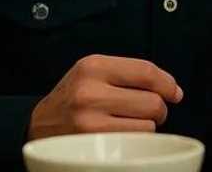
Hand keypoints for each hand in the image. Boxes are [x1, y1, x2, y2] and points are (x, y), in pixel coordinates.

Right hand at [28, 54, 183, 140]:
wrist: (37, 126)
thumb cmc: (74, 98)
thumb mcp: (94, 73)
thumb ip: (129, 74)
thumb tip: (174, 91)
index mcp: (94, 66)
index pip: (146, 71)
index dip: (168, 84)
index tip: (174, 93)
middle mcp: (90, 91)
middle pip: (152, 101)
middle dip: (158, 109)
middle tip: (147, 112)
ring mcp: (89, 120)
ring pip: (147, 125)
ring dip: (145, 127)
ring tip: (129, 124)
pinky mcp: (91, 144)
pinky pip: (134, 143)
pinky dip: (135, 142)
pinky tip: (122, 137)